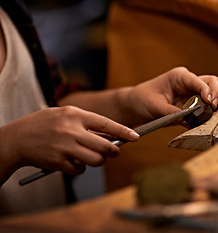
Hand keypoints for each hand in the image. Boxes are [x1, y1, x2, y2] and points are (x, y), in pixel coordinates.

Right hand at [0, 106, 138, 180]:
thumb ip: (86, 123)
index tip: (136, 137)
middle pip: (105, 146)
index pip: (106, 124)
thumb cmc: (43, 124)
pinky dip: (80, 168)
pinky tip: (72, 161)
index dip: (124, 131)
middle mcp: (71, 130)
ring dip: (98, 161)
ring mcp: (64, 147)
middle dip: (113, 151)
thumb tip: (109, 136)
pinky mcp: (58, 162)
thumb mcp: (64, 114)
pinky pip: (80, 169)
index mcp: (74, 115)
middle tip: (114, 152)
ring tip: (90, 157)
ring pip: (96, 160)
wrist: (16, 139)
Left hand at [119, 67, 217, 125]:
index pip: (199, 81)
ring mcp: (192, 93)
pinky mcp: (193, 105)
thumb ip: (172, 112)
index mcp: (179, 77)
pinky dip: (217, 108)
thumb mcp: (155, 106)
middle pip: (212, 82)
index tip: (210, 102)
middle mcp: (189, 83)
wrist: (135, 106)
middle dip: (217, 93)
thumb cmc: (142, 100)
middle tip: (215, 106)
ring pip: (214, 92)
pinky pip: (208, 105)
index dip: (208, 90)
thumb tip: (187, 118)